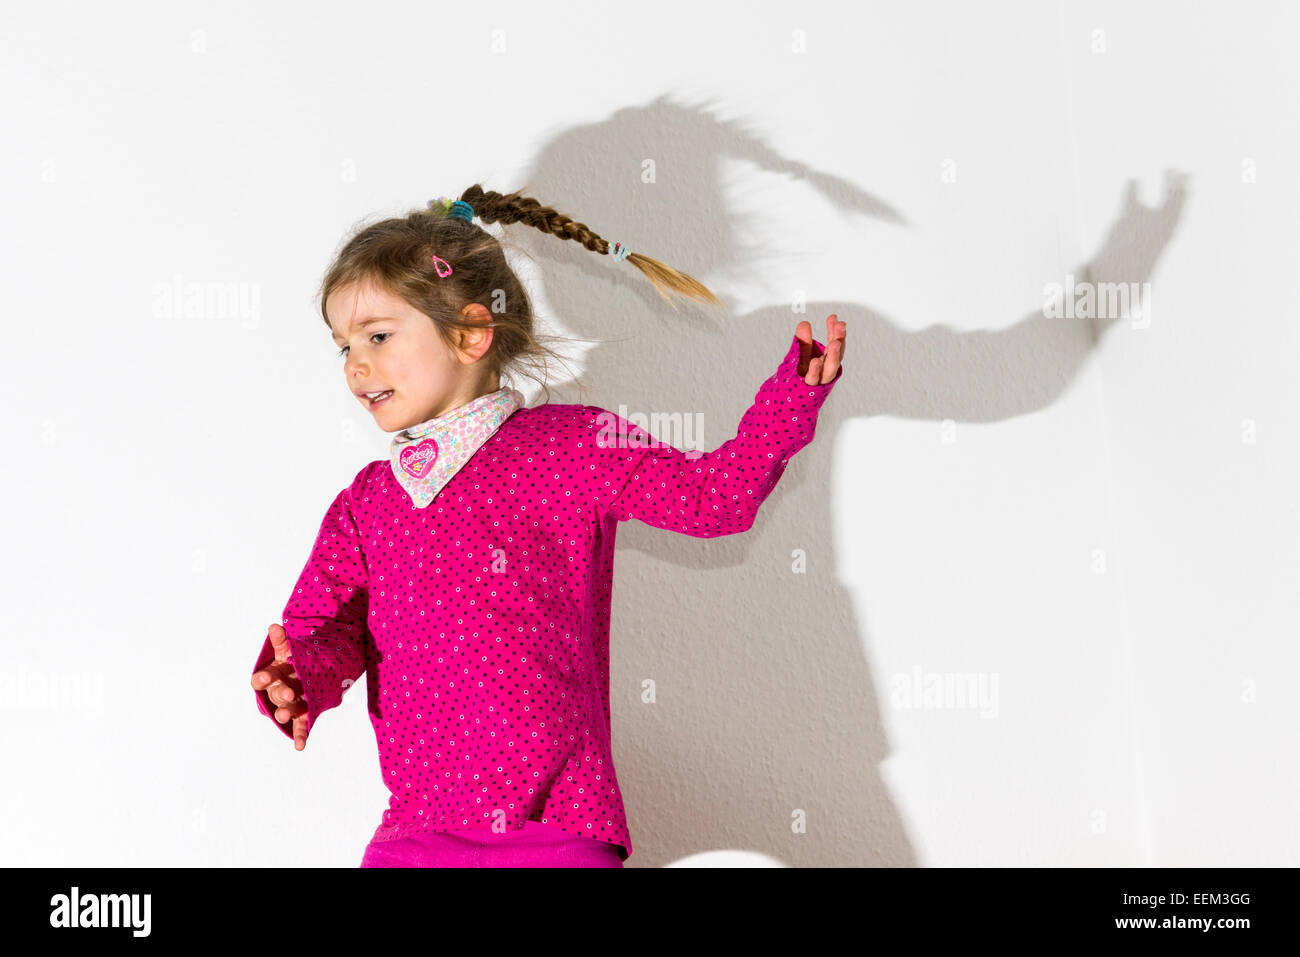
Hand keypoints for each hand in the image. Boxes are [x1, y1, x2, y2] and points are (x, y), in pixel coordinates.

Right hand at [251, 623, 309, 749]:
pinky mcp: (302, 715)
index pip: (262, 678)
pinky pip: (300, 726)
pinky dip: (300, 735)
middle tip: (287, 693)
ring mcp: (290, 704)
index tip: (263, 678)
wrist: (305, 674)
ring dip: (286, 713)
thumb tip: (274, 626)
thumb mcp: (286, 650)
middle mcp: (279, 691)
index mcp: (272, 675)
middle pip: (276, 694)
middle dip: (280, 694)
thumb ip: (281, 641)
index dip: (262, 679)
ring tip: (286, 716)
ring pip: (286, 710)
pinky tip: (300, 746)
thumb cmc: (290, 663)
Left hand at [796, 315, 845, 383]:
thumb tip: (804, 323)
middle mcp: (827, 369)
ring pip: (830, 368)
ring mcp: (820, 378)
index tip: (834, 317)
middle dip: (840, 339)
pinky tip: (816, 361)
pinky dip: (815, 370)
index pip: (834, 342)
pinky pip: (813, 378)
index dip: (835, 330)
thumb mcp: (802, 353)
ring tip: (835, 343)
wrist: (790, 396)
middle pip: (837, 354)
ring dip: (834, 356)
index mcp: (827, 359)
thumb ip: (804, 340)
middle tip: (841, 326)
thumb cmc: (801, 374)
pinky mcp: (810, 386)